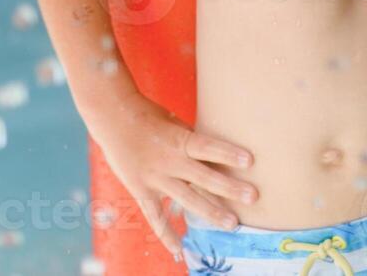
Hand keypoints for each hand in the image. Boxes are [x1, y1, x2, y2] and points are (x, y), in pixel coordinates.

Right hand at [88, 92, 258, 260]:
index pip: (208, 147)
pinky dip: (166, 234)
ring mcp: (156, 178)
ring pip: (187, 199)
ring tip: (233, 224)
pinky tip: (180, 250)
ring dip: (211, 212)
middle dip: (230, 188)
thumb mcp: (174, 123)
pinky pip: (155, 216)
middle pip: (204, 177)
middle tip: (253, 197)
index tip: (251, 160)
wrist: (113, 117)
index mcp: (179, 139)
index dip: (228, 153)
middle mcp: (170, 161)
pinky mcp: (141, 190)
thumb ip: (192, 141)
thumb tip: (218, 156)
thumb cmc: (148, 116)